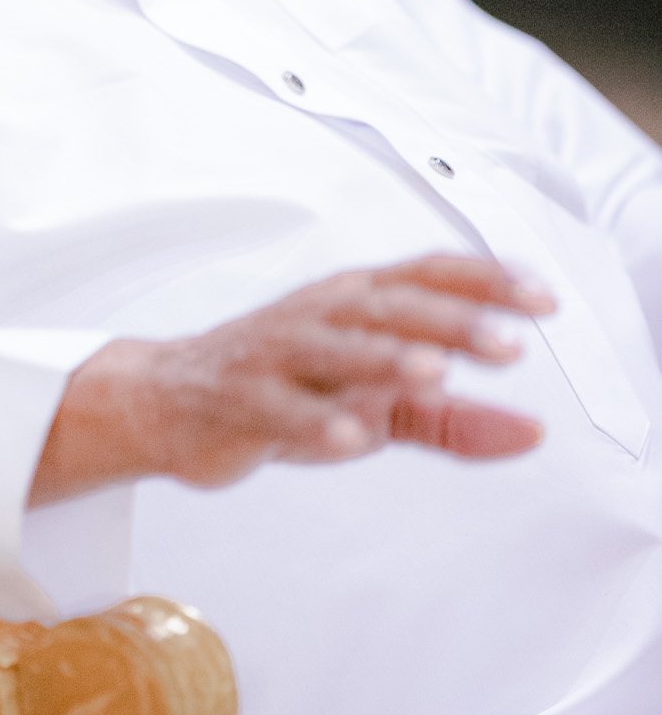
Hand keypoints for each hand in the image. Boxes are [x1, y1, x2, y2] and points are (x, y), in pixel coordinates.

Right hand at [31, 255, 552, 503]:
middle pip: (387, 306)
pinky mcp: (238, 397)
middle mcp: (319, 314)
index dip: (486, 282)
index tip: (544, 302)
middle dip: (449, 322)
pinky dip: (314, 421)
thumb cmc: (284, 387)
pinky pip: (278, 407)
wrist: (171, 401)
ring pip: (332, 347)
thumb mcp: (379, 404)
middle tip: (508, 343)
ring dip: (383, 359)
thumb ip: (455, 419)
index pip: (428, 276)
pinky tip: (351, 439)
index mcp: (356, 301)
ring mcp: (274, 353)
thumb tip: (533, 433)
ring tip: (432, 374)